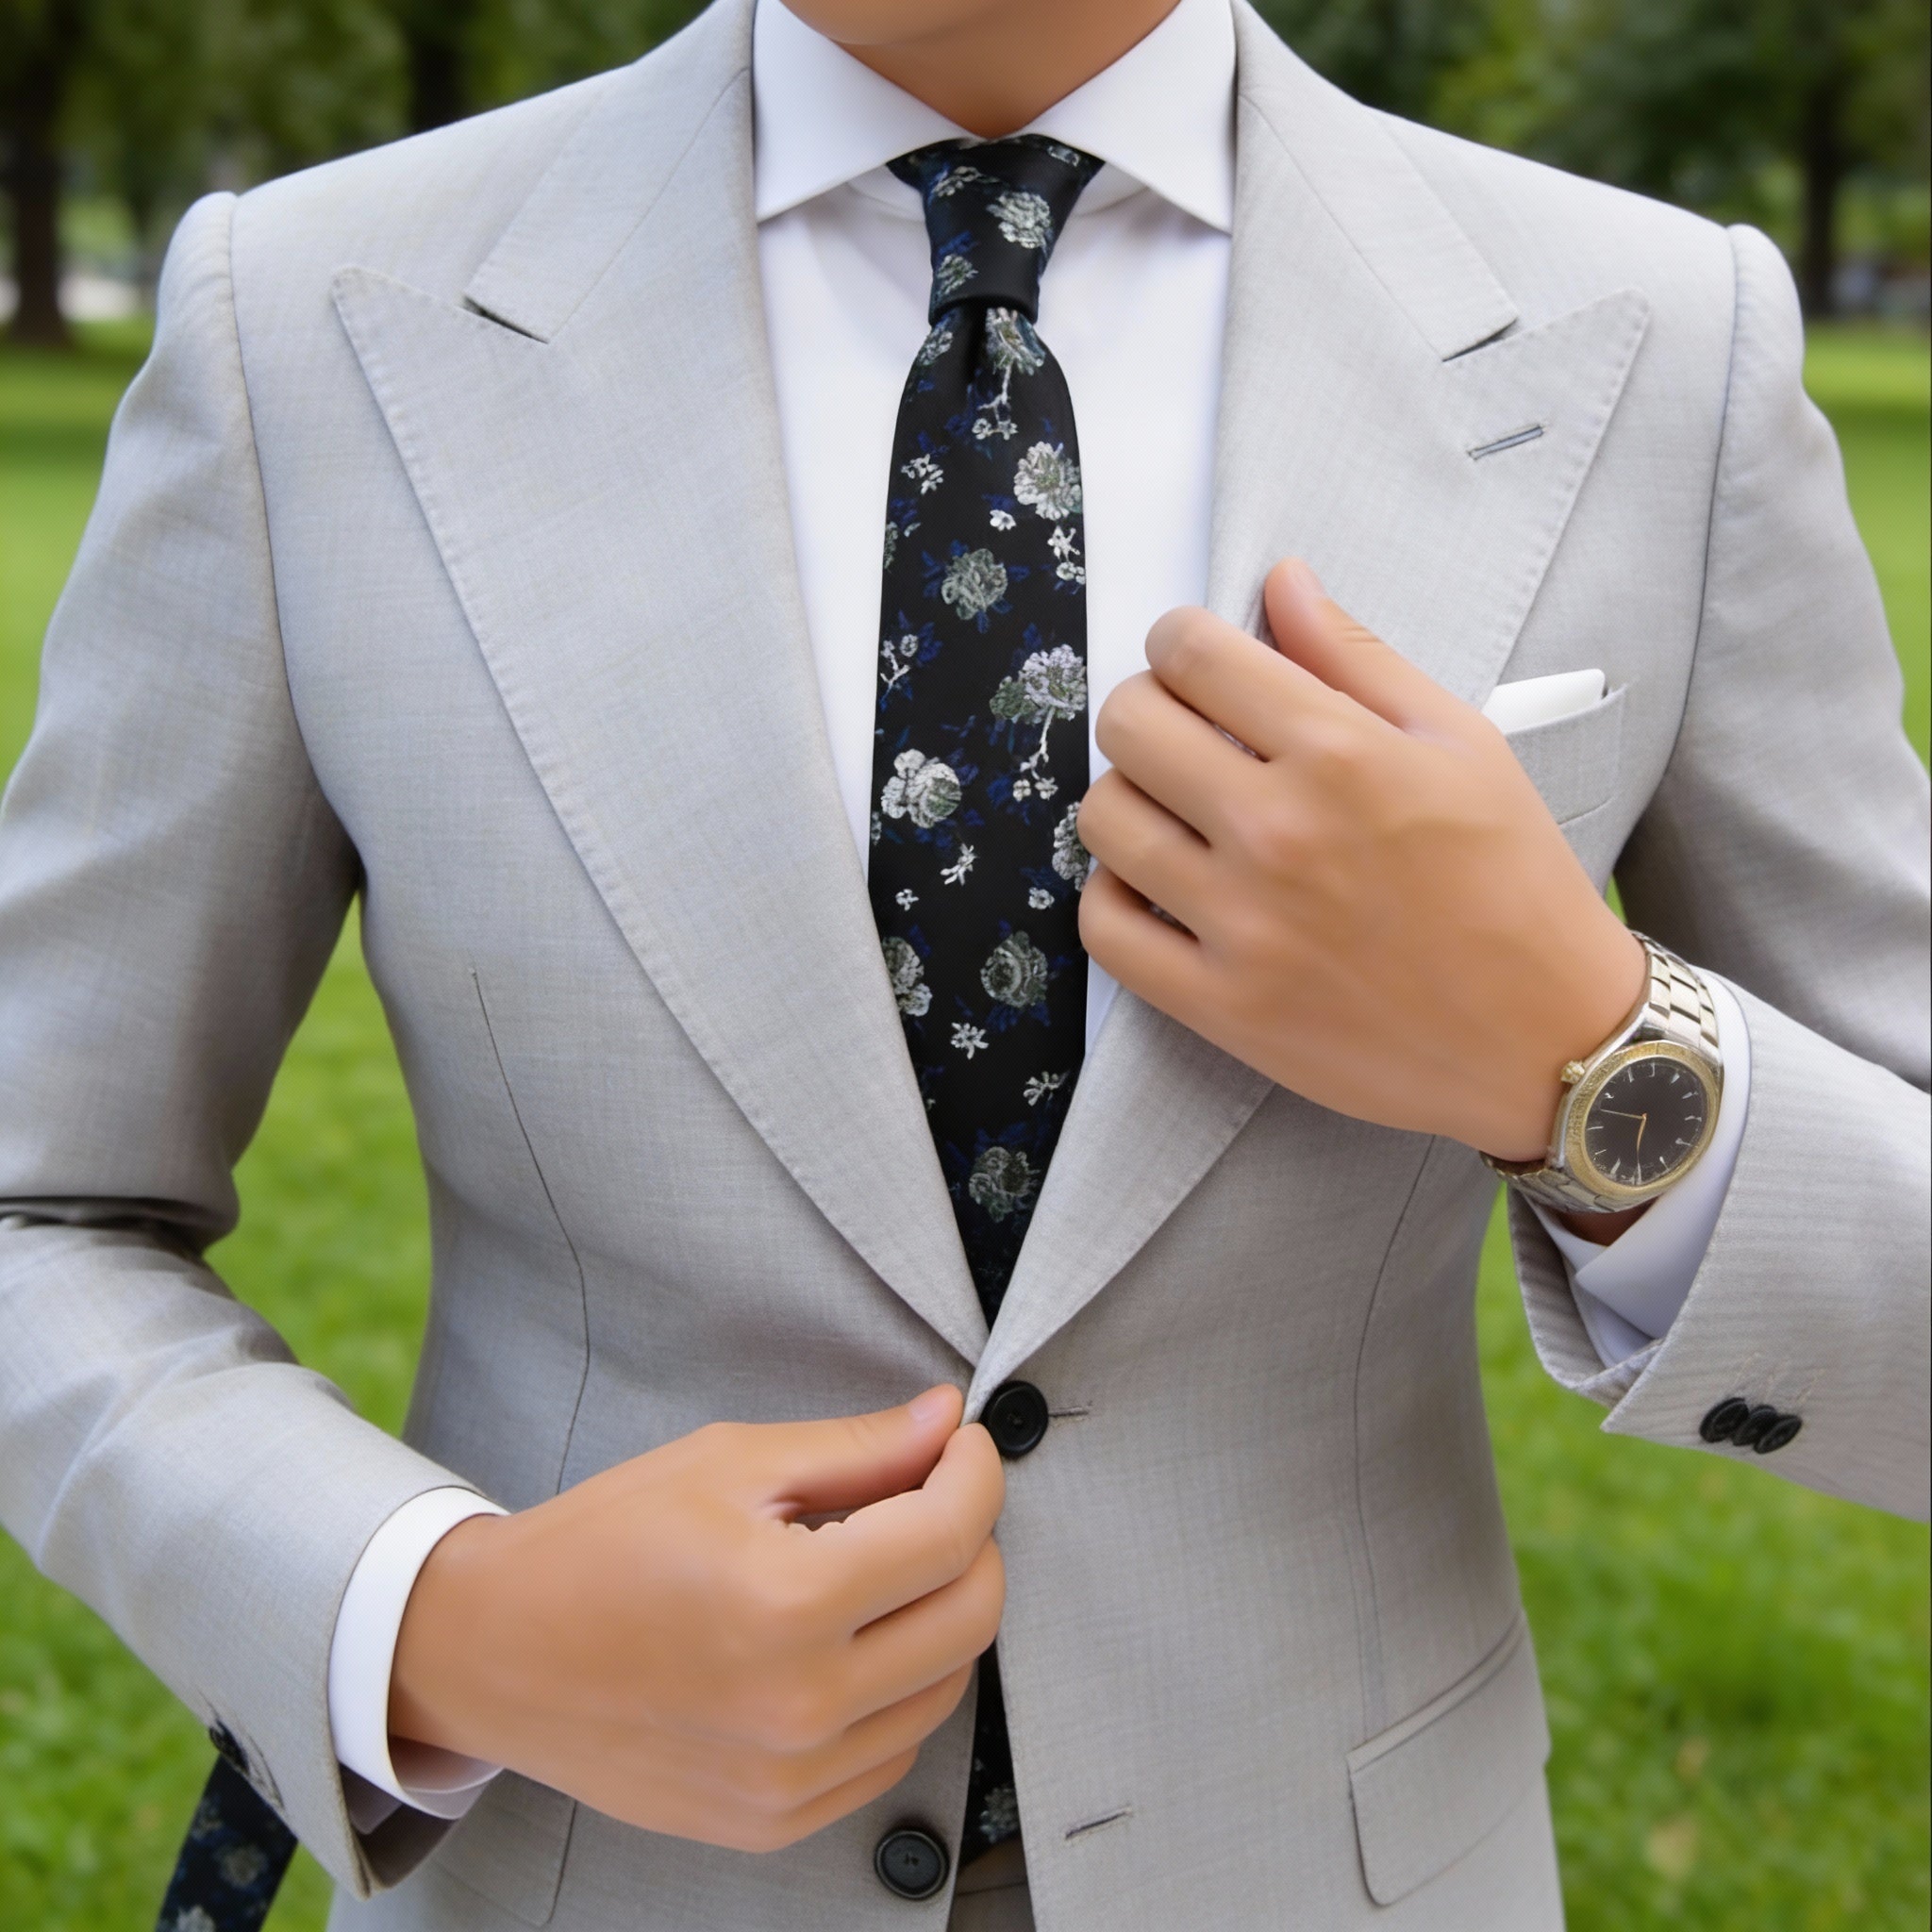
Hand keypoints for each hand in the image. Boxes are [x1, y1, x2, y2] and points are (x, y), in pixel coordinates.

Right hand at [389, 1386, 1003, 1852]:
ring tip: (883, 1567)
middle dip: (974, 1540)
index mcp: (786, 1602)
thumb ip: (856, 1448)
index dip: (976, 1472)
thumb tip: (946, 1421)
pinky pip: (892, 1751)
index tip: (963, 1444)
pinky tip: (849, 1640)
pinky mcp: (776, 1820)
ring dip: (941, 1615)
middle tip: (932, 1496)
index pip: (952, 1533)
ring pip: (946, 1689)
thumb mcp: (728, 1464)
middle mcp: (800, 1704)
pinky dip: (898, 1688)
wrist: (497, 1654)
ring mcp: (790, 1778)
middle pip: (972, 1617)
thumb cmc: (602, 1544)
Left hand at [1078, 559, 1644, 1162]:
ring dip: (1129, 799)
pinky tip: (1162, 886)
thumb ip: (1356, 656)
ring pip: (1104, 819)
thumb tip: (1280, 580)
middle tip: (1187, 733)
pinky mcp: (1221, 1005)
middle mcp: (1279, 832)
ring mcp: (1242, 925)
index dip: (1180, 639)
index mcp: (1340, 754)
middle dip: (1147, 709)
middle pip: (1128, 725)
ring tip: (1178, 812)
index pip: (1190, 653)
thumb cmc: (1513, 883)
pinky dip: (1116, 896)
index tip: (1198, 660)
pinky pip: (1105, 927)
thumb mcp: (1461, 744)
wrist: (1547, 1038)